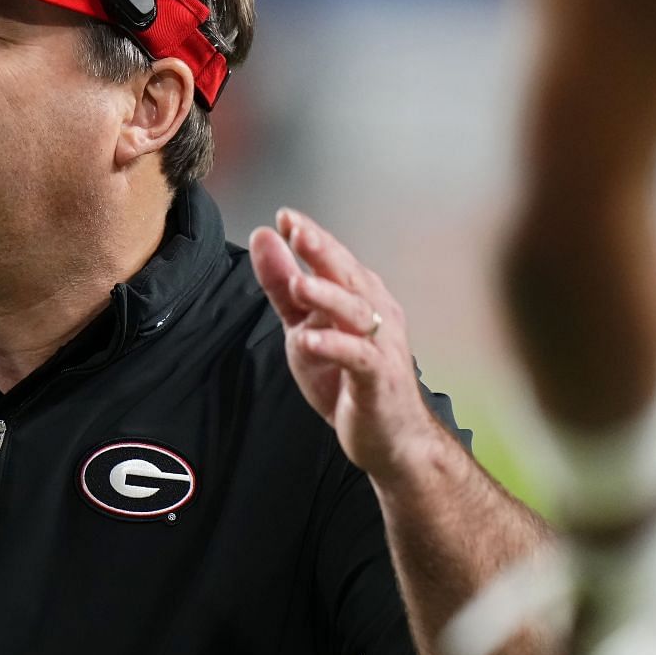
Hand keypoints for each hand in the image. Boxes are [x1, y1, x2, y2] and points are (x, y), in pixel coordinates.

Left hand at [248, 208, 442, 477]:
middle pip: (348, 276)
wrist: (391, 438)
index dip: (312, 237)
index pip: (333, 259)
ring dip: (327, 297)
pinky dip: (334, 346)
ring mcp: (380, 345)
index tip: (285, 216)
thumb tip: (264, 237)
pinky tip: (309, 340)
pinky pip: (358, 357)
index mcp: (359, 297)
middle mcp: (375, 313)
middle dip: (323, 252)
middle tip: (297, 230)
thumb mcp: (305, 327)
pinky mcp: (378, 378)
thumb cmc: (348, 380)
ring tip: (299, 285)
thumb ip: (282, 286)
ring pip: (355, 312)